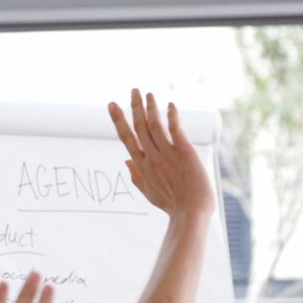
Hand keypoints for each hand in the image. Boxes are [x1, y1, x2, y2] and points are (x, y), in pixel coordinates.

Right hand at [108, 89, 215, 219]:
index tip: (112, 105)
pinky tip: (170, 105)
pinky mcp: (183, 152)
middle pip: (139, 127)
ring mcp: (167, 154)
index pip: (127, 138)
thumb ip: (136, 176)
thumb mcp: (150, 192)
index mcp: (142, 166)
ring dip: (150, 107)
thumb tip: (126, 161)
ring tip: (148, 93)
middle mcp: (151, 157)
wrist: (191, 213)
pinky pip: (175, 129)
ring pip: (154, 125)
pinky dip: (171, 116)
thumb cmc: (172, 205)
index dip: (119, 120)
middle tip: (133, 90)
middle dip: (134, 107)